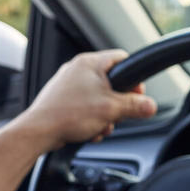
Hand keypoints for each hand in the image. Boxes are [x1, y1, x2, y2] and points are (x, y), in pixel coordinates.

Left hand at [15, 49, 156, 152]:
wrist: (39, 131)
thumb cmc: (68, 114)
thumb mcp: (111, 110)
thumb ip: (134, 106)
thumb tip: (150, 106)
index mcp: (90, 63)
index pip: (122, 59)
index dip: (134, 78)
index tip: (138, 94)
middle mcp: (78, 70)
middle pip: (112, 82)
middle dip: (118, 103)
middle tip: (119, 114)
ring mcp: (68, 85)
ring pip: (99, 98)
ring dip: (105, 115)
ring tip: (101, 126)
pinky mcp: (62, 100)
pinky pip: (85, 107)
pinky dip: (91, 119)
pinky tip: (90, 131)